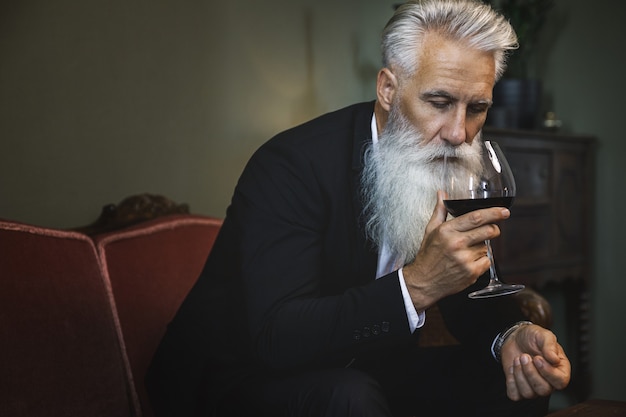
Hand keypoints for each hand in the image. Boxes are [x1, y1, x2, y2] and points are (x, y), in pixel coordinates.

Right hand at [402, 191, 509, 309]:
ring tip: (468, 251)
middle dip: (494, 229)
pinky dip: (482, 261)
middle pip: (488, 230)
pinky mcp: (471, 272)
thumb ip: (440, 211)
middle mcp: (456, 243)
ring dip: (483, 247)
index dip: (493, 213)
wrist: (423, 282)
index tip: (504, 211)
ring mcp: (465, 258)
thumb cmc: (428, 256)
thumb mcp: (430, 230)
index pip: (476, 217)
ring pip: (487, 247)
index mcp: (447, 230)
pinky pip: (487, 261)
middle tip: (491, 230)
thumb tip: (442, 194)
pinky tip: (469, 262)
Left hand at [501, 324, 570, 400]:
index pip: (560, 382)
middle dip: (530, 372)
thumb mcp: (543, 335)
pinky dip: (511, 382)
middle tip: (524, 356)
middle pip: (543, 390)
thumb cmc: (532, 337)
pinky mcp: (518, 388)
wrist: (515, 338)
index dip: (548, 372)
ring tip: (518, 359)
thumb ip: (550, 345)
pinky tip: (512, 369)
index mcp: (560, 370)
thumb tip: (554, 359)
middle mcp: (548, 381)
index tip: (537, 358)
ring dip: (519, 375)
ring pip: (528, 393)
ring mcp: (533, 386)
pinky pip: (515, 395)